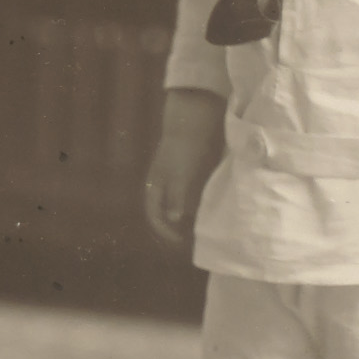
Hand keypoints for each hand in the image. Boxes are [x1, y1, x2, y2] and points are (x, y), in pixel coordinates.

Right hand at [144, 88, 225, 248]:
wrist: (194, 116)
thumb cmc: (185, 146)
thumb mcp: (182, 172)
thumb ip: (177, 195)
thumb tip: (173, 219)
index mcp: (155, 183)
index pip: (154, 214)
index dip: (164, 230)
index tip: (180, 242)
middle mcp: (161, 181)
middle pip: (162, 211)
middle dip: (171, 227)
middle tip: (187, 240)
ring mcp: (173, 174)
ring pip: (174, 202)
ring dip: (182, 217)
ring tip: (197, 229)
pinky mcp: (186, 168)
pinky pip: (185, 193)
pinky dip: (191, 203)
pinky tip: (204, 208)